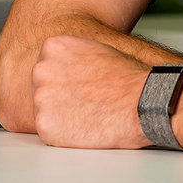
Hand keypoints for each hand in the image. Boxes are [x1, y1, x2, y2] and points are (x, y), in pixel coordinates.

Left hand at [31, 35, 151, 148]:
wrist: (143, 102)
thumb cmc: (127, 79)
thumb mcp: (94, 50)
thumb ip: (70, 58)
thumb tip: (62, 69)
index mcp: (52, 47)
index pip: (46, 67)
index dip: (64, 81)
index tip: (79, 86)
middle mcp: (40, 70)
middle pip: (41, 88)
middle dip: (59, 98)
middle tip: (85, 103)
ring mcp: (41, 98)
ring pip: (44, 111)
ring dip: (61, 116)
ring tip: (89, 114)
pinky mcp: (45, 125)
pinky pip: (49, 132)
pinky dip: (64, 135)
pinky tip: (85, 127)